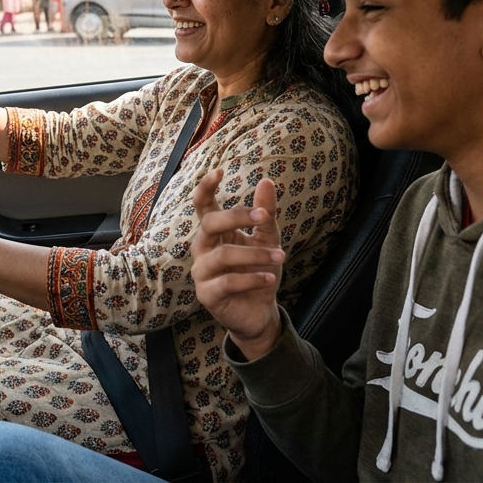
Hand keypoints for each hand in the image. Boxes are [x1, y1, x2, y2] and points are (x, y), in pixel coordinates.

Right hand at [190, 170, 284, 360]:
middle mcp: (203, 249)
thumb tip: (266, 181)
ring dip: (254, 254)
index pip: (202, 205)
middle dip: (237, 217)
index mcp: (214, 232)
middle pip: (210, 224)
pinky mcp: (207, 295)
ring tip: (280, 256)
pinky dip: (252, 278)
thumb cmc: (258, 270)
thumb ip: (265, 213)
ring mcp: (202, 272)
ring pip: (222, 255)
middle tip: (264, 217)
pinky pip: (227, 283)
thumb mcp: (267, 239)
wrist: (259, 311)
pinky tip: (270, 277)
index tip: (219, 171)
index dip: (206, 187)